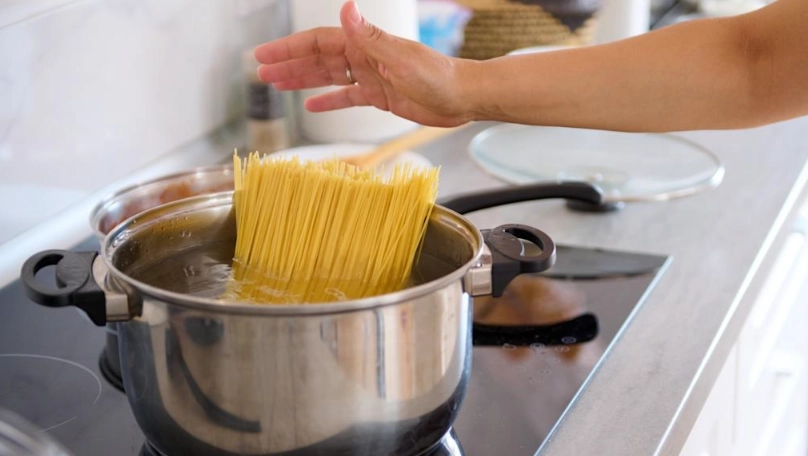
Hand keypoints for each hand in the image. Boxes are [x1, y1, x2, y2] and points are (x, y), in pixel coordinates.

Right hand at [254, 1, 477, 126]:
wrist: (462, 98)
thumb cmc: (437, 76)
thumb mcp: (400, 57)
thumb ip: (370, 37)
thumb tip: (347, 8)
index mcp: (365, 45)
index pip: (318, 43)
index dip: (289, 48)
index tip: (264, 54)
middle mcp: (365, 58)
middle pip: (318, 59)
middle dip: (288, 64)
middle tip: (260, 72)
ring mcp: (371, 76)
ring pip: (329, 77)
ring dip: (303, 80)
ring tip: (277, 85)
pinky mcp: (380, 96)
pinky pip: (348, 97)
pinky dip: (329, 100)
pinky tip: (312, 106)